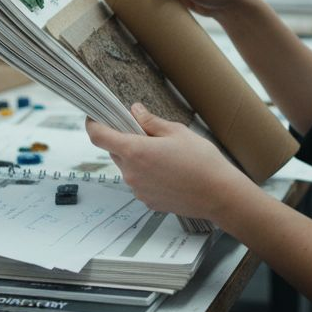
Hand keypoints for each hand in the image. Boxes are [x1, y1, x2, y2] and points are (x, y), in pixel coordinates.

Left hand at [86, 103, 251, 220]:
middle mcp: (131, 173)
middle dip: (126, 140)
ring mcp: (138, 189)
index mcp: (135, 151)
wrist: (219, 194)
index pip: (99, 136)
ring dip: (139, 158)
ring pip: (129, 167)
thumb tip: (135, 111)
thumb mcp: (177, 132)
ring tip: (166, 155)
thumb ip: (151, 122)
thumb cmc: (201, 161)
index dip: (93, 124)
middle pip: (116, 151)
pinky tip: (170, 172)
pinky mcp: (147, 201)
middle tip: (149, 134)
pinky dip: (148, 174)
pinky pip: (140, 182)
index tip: (94, 117)